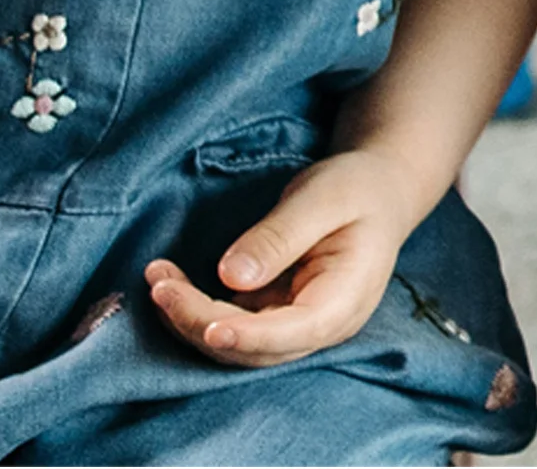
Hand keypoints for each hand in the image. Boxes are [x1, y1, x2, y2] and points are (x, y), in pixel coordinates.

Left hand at [145, 148, 422, 367]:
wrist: (379, 189)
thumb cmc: (357, 187)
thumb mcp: (325, 196)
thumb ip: (282, 235)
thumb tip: (230, 276)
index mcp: (346, 299)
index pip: (294, 333)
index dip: (248, 337)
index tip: (207, 325)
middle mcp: (322, 326)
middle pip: (255, 348)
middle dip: (201, 322)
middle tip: (160, 282)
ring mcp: (298, 326)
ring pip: (238, 345)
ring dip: (192, 320)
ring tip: (158, 279)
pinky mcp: (277, 316)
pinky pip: (233, 327)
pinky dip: (198, 311)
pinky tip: (172, 285)